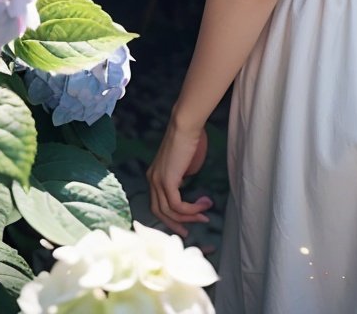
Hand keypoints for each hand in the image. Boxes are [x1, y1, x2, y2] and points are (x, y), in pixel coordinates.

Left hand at [147, 121, 212, 235]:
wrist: (186, 124)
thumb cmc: (190, 138)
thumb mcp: (185, 163)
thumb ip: (183, 176)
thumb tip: (187, 185)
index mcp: (154, 175)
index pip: (158, 203)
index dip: (171, 215)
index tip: (186, 220)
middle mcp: (151, 180)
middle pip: (160, 212)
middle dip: (175, 224)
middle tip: (189, 231)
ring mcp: (157, 181)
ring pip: (169, 211)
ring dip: (189, 217)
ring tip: (204, 217)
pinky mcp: (166, 181)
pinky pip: (177, 205)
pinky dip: (191, 209)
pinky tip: (203, 206)